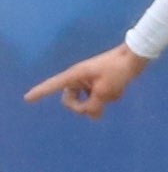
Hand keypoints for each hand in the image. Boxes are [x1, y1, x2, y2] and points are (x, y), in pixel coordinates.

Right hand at [26, 44, 148, 119]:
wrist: (136, 56)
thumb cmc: (118, 70)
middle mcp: (79, 77)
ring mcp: (89, 80)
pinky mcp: (100, 82)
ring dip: (100, 101)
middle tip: (96, 110)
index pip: (53, 85)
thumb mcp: (105, 92)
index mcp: (75, 75)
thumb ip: (94, 107)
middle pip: (70, 100)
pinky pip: (99, 96)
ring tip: (114, 92)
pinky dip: (108, 96)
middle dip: (82, 107)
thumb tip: (93, 115)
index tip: (27, 99)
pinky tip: (120, 89)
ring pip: (87, 100)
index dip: (39, 92)